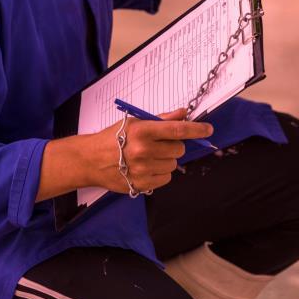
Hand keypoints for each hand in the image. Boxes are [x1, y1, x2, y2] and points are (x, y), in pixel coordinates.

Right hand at [91, 108, 212, 194]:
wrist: (91, 160)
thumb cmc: (112, 138)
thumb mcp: (134, 122)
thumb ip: (162, 119)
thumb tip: (184, 113)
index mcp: (143, 131)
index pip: (178, 130)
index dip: (196, 130)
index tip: (208, 129)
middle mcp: (143, 151)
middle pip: (178, 149)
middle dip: (174, 145)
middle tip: (159, 144)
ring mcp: (143, 170)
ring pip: (173, 165)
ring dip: (166, 160)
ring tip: (149, 156)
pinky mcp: (142, 185)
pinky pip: (165, 178)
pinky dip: (160, 173)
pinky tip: (146, 167)